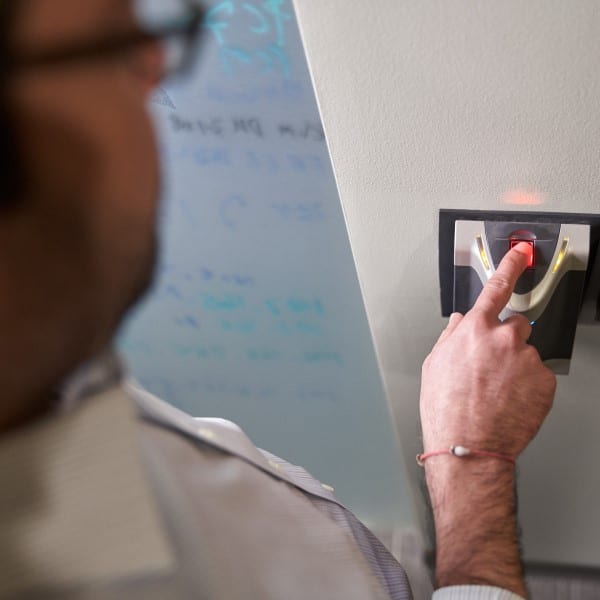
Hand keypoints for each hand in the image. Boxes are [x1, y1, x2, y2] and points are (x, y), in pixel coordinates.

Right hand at [421, 242, 555, 457]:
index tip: (521, 253)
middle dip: (507, 339)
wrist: (468, 445)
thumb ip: (450, 336)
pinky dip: (528, 386)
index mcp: (474, 330)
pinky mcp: (544, 381)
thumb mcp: (434, 366)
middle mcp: (503, 338)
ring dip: (516, 365)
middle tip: (493, 366)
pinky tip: (510, 401)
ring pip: (526, 353)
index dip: (510, 266)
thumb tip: (459, 322)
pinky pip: (538, 375)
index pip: (496, 288)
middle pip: (515, 325)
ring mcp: (527, 359)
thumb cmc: (446, 409)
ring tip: (498, 391)